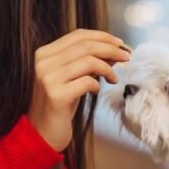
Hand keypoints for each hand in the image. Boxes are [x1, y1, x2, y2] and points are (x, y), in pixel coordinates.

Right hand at [29, 29, 129, 150]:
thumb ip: (89, 61)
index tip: (120, 43)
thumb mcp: (74, 77)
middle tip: (127, 57)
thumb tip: (115, 49)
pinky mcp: (56, 95)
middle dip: (111, 49)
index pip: (78, 35)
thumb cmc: (61, 103)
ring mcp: (48, 79)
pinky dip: (97, 85)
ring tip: (114, 79)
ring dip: (108, 69)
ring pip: (89, 61)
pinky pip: (87, 82)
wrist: (42, 133)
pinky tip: (95, 92)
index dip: (103, 37)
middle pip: (86, 46)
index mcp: (45, 54)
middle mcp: (44, 63)